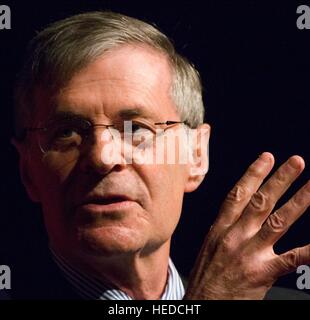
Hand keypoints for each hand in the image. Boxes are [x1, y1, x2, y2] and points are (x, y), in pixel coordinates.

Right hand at [184, 152, 309, 299]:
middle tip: (296, 162)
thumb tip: (239, 214)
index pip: (238, 194)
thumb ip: (225, 229)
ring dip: (299, 202)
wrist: (201, 304)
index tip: (266, 157)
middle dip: (279, 180)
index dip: (253, 174)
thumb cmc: (205, 277)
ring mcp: (248, 253)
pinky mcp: (261, 273)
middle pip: (260, 202)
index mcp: (220, 228)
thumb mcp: (210, 247)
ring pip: (278, 221)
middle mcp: (234, 235)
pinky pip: (291, 258)